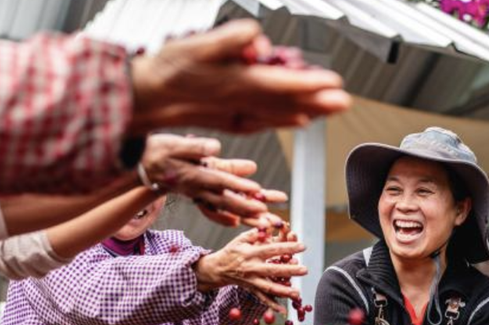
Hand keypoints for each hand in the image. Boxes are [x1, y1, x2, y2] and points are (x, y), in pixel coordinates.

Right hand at [129, 20, 350, 133]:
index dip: (309, 84)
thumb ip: (228, 41)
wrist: (144, 99)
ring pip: (279, 114)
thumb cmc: (167, 69)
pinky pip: (265, 121)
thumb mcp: (194, 45)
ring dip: (308, 111)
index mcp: (236, 83)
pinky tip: (298, 120)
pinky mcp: (229, 120)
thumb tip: (257, 39)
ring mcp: (236, 114)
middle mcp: (240, 102)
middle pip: (288, 103)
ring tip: (331, 109)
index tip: (333, 83)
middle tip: (344, 102)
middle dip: (318, 102)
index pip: (282, 84)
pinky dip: (284, 120)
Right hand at [140, 134, 286, 224]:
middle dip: (247, 209)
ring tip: (263, 224)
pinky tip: (236, 222)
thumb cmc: (157, 151)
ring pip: (223, 207)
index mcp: (195, 176)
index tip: (256, 190)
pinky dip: (223, 217)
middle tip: (267, 216)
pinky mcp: (196, 195)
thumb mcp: (175, 144)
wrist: (139, 166)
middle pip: (226, 201)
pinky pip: (211, 210)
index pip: (221, 181)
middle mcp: (198, 189)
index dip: (238, 186)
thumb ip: (196, 147)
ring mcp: (197, 194)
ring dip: (243, 216)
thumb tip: (217, 148)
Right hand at [193, 229, 306, 310]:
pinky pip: (263, 299)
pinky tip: (284, 311)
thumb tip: (270, 223)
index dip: (287, 247)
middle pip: (273, 270)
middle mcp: (252, 268)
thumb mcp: (241, 239)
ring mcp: (252, 281)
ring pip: (269, 288)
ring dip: (284, 291)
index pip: (272, 250)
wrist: (218, 268)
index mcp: (251, 253)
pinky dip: (272, 306)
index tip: (303, 246)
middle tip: (305, 270)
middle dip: (289, 270)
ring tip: (297, 293)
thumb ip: (256, 233)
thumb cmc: (233, 251)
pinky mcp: (252, 290)